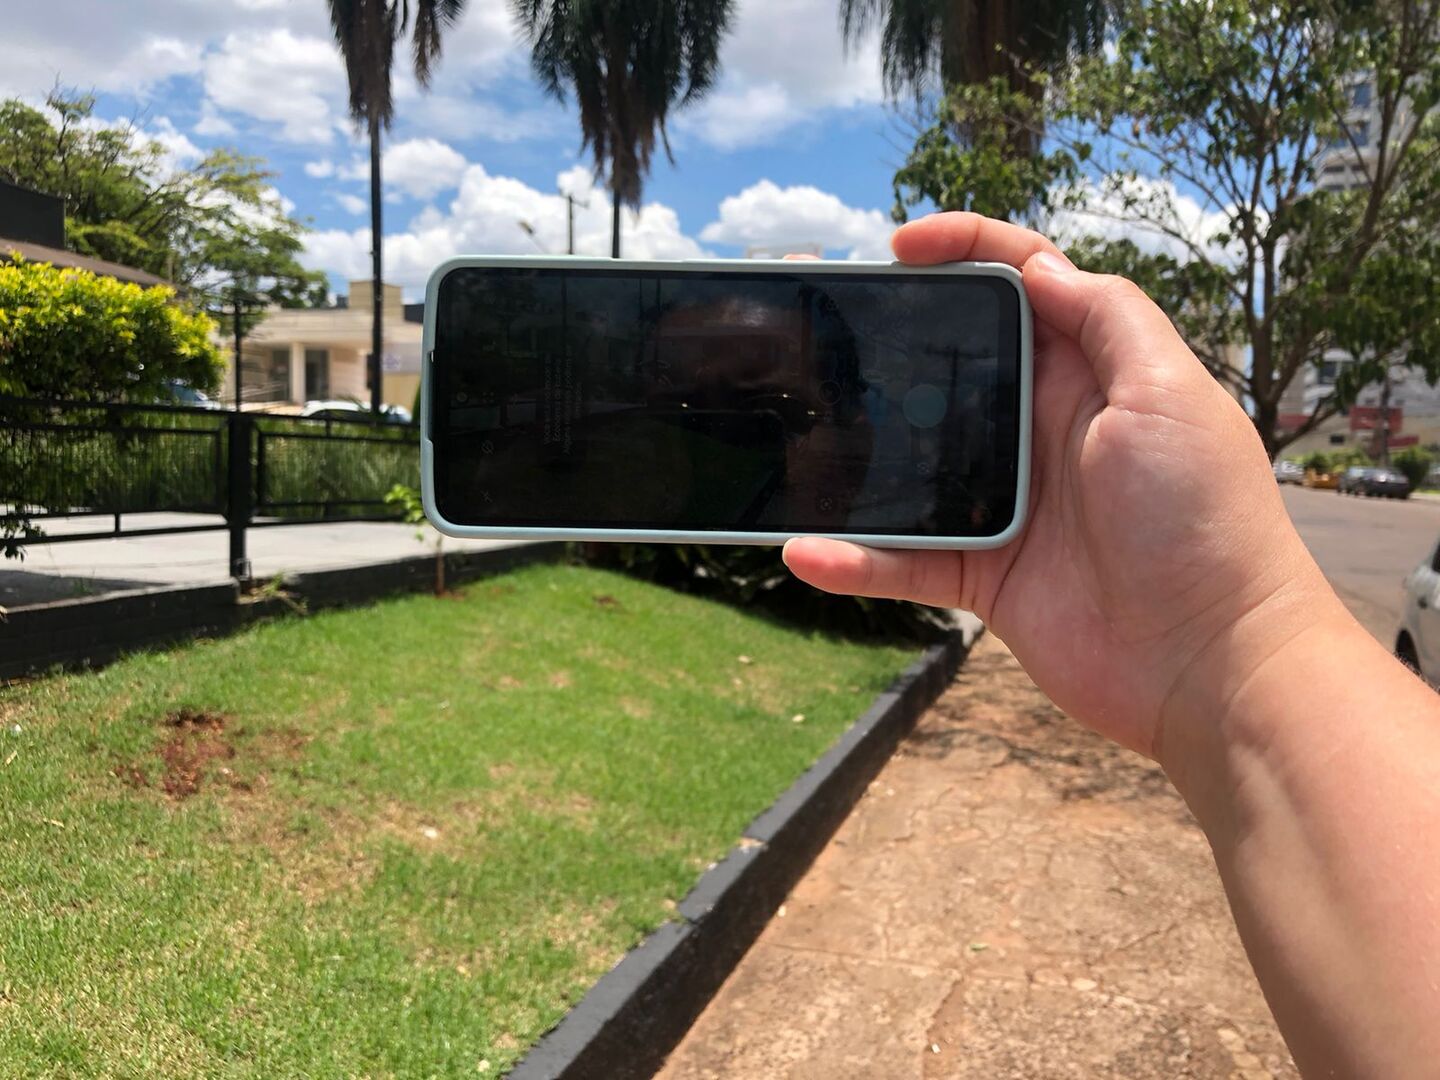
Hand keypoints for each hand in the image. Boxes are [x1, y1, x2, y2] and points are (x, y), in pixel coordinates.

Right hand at [783, 212, 1343, 761]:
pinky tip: (806, 552)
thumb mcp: (1169, 396)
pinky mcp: (982, 575)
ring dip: (852, 453)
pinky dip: (854, 561)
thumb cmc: (1204, 522)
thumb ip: (1107, 320)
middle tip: (820, 326)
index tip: (899, 246)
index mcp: (1089, 375)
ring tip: (792, 436)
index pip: (1021, 286)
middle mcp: (1041, 430)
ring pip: (910, 464)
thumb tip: (1038, 264)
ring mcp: (1006, 503)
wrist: (1209, 664)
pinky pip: (902, 560)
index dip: (964, 249)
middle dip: (885, 341)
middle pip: (949, 366)